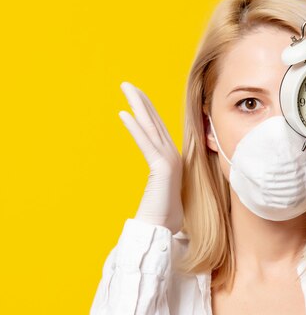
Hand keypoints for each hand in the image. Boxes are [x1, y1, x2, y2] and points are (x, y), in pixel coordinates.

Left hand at [118, 82, 183, 233]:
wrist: (163, 230)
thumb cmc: (164, 217)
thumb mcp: (165, 194)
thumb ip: (164, 184)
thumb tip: (162, 187)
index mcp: (173, 161)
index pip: (159, 131)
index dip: (150, 112)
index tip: (140, 98)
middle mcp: (173, 156)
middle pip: (155, 123)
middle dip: (142, 102)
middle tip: (128, 85)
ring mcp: (169, 160)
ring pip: (151, 127)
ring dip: (138, 106)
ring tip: (126, 88)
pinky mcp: (162, 167)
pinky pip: (146, 143)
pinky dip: (135, 128)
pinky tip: (123, 113)